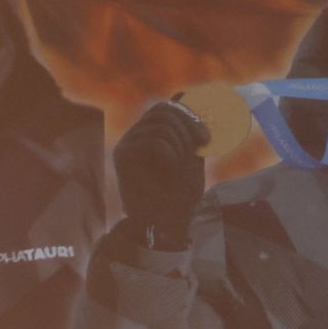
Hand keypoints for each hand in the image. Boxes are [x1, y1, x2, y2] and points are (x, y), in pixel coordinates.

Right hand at [113, 97, 211, 250]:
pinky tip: (169, 169)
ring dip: (180, 143)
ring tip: (181, 164)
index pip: (165, 108)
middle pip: (162, 110)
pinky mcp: (122, 156)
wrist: (165, 224)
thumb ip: (188, 136)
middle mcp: (135, 137)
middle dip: (188, 125)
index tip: (205, 138)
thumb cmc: (178, 196)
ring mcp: (126, 145)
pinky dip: (170, 154)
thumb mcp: (190, 160)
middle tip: (199, 147)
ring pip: (160, 124)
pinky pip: (153, 141)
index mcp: (149, 135)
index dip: (188, 114)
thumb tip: (191, 103)